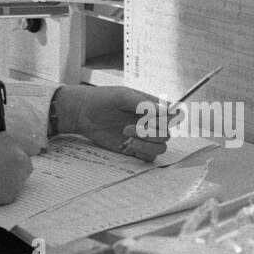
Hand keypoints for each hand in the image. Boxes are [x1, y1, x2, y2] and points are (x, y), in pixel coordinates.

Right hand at [0, 133, 34, 209]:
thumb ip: (2, 145)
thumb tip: (14, 150)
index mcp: (10, 140)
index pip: (32, 146)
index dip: (23, 152)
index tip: (18, 156)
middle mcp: (18, 156)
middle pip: (27, 163)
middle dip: (17, 167)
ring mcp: (17, 176)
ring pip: (20, 179)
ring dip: (11, 179)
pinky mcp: (12, 194)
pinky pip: (12, 192)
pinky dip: (4, 191)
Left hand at [52, 85, 170, 161]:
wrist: (82, 112)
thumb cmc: (103, 99)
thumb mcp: (123, 96)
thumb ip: (144, 104)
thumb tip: (165, 110)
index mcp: (151, 107)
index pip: (171, 115)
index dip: (168, 120)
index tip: (153, 119)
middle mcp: (150, 122)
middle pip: (167, 134)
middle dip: (151, 132)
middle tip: (129, 127)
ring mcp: (143, 137)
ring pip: (160, 147)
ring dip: (147, 144)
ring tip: (127, 136)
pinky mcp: (134, 149)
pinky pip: (149, 157)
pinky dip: (142, 153)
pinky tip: (128, 145)